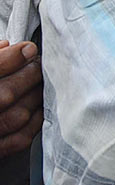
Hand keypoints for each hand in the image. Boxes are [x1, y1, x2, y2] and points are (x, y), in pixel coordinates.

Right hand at [0, 40, 41, 156]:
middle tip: (38, 64)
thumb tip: (6, 46)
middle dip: (28, 75)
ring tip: (40, 83)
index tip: (28, 48)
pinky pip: (18, 139)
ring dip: (34, 97)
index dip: (12, 57)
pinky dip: (34, 121)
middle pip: (5, 95)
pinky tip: (36, 108)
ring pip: (16, 116)